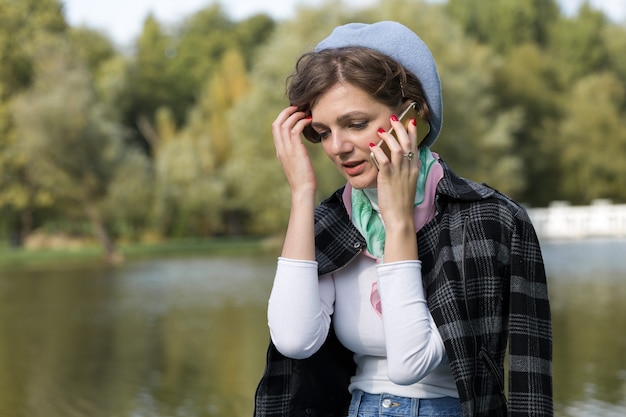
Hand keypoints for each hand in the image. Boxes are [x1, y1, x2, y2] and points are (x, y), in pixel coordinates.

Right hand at [272, 106, 315, 195]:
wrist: (303, 190)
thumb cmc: (303, 178)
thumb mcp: (295, 163)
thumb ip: (294, 152)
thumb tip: (299, 146)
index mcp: (279, 150)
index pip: (275, 128)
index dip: (283, 117)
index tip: (293, 112)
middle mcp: (280, 149)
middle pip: (277, 123)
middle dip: (286, 112)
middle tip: (298, 107)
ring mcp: (286, 150)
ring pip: (285, 125)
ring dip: (295, 115)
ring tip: (305, 113)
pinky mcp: (295, 151)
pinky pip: (295, 130)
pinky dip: (301, 122)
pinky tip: (309, 121)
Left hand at [370, 115, 419, 229]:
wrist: (401, 218)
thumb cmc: (402, 204)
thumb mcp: (407, 185)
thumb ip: (405, 172)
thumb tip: (399, 162)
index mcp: (414, 170)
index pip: (415, 146)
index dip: (413, 133)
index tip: (410, 121)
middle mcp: (409, 169)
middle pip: (407, 143)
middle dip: (400, 128)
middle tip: (393, 118)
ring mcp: (399, 174)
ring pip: (397, 149)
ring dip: (389, 137)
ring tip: (381, 130)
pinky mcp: (388, 179)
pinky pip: (384, 161)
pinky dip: (378, 152)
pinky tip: (371, 146)